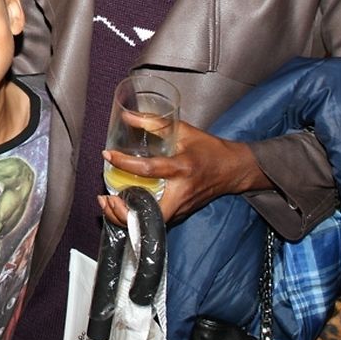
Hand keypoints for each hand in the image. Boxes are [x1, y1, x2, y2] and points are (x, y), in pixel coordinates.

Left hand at [98, 122, 268, 225]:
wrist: (234, 170)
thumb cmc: (210, 150)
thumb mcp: (185, 131)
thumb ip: (156, 123)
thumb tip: (127, 116)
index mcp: (181, 169)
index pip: (148, 169)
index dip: (125, 163)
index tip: (108, 155)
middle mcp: (181, 193)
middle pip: (149, 213)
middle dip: (124, 211)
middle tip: (106, 198)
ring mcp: (182, 207)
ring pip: (150, 222)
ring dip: (126, 218)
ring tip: (108, 204)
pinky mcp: (181, 214)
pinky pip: (155, 220)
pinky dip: (136, 217)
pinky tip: (122, 207)